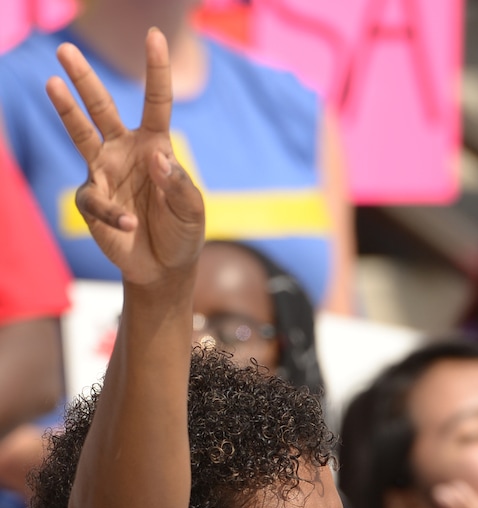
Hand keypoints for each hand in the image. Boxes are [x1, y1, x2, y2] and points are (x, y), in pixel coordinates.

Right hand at [46, 28, 203, 285]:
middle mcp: (125, 151)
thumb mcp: (192, 210)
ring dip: (67, 111)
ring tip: (52, 83)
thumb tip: (156, 157)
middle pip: (102, 108)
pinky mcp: (93, 201)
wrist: (165, 268)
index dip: (156, 70)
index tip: (154, 36)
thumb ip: (179, 183)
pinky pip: (96, 200)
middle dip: (84, 79)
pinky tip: (130, 224)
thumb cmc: (182, 231)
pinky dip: (114, 213)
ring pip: (81, 135)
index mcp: (155, 145)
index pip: (156, 102)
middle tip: (65, 49)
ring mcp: (105, 173)